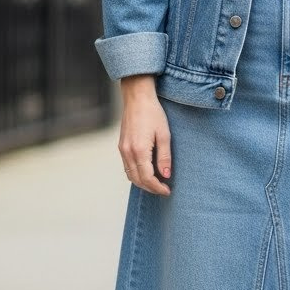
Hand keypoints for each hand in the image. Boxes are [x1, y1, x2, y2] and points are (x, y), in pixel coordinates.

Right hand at [118, 75, 171, 194]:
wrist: (137, 98)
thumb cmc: (153, 113)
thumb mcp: (164, 135)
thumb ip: (165, 157)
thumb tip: (166, 175)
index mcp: (139, 150)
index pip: (147, 178)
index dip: (158, 187)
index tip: (167, 190)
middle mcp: (128, 152)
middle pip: (137, 180)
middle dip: (150, 188)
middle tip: (163, 190)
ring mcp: (122, 150)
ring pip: (130, 175)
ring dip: (142, 183)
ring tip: (156, 183)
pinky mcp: (121, 146)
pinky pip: (126, 167)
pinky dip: (136, 174)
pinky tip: (146, 173)